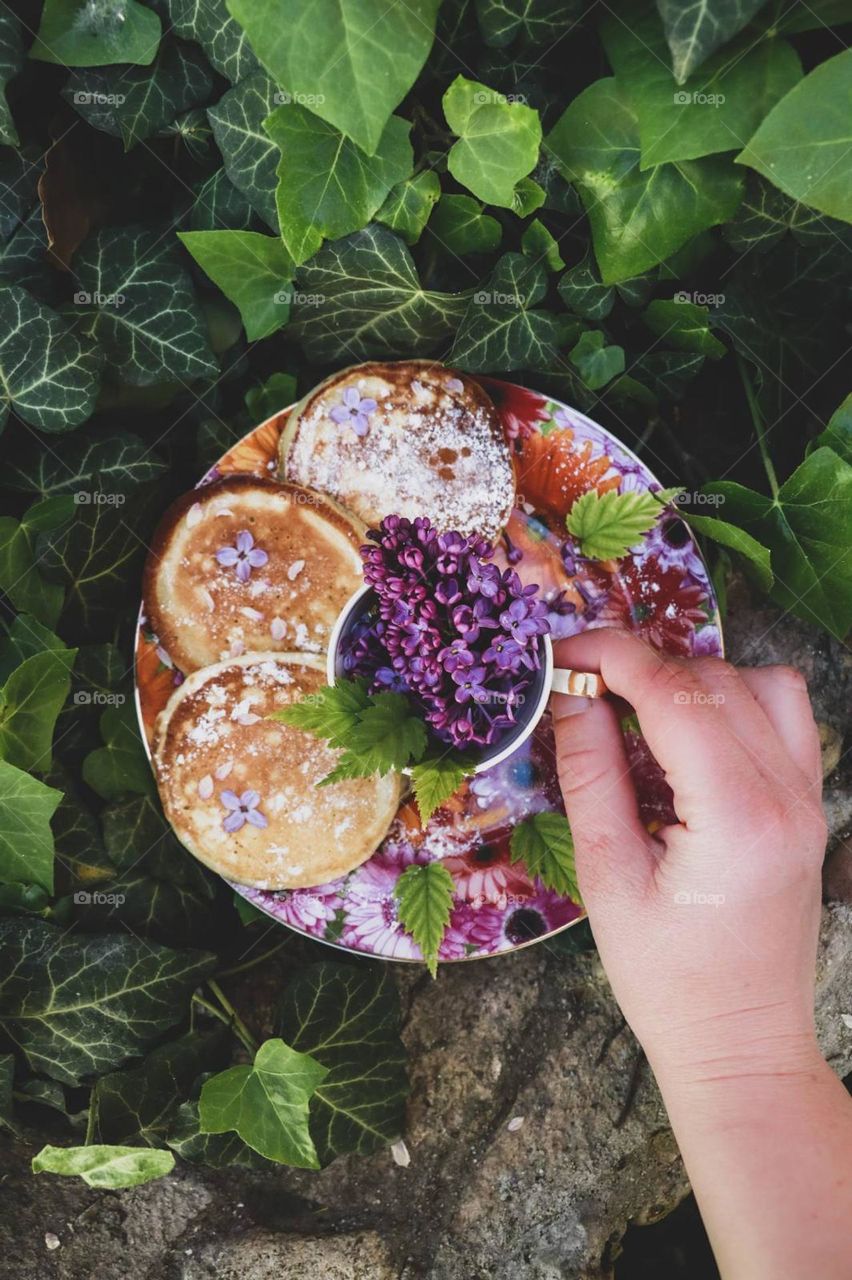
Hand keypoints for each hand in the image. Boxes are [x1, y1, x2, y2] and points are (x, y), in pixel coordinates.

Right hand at [550, 628, 826, 1089]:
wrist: (742, 1043)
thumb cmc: (665, 978)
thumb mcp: (606, 875)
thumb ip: (590, 773)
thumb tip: (570, 694)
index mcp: (736, 816)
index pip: (676, 695)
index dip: (612, 657)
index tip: (562, 653)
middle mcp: (788, 794)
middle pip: (716, 679)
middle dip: (644, 667)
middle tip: (584, 690)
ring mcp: (809, 798)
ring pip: (760, 684)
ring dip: (695, 679)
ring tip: (638, 710)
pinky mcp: (810, 806)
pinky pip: (784, 717)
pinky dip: (733, 703)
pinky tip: (688, 737)